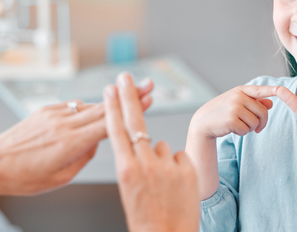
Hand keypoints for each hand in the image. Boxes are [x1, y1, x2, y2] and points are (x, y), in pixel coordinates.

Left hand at [0, 80, 153, 195]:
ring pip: (90, 105)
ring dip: (111, 100)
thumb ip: (84, 157)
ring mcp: (55, 114)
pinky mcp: (46, 110)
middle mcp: (64, 123)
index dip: (131, 110)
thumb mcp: (61, 177)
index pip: (109, 123)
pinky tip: (95, 110)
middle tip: (149, 85)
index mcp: (71, 143)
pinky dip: (87, 108)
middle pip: (105, 107)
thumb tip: (96, 142)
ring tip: (130, 93)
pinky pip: (73, 107)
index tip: (149, 99)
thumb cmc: (24, 177)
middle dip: (129, 95)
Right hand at [105, 73, 198, 231]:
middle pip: (135, 121)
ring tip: (164, 185)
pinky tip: (177, 186)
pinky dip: (179, 168)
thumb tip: (145, 143)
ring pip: (162, 147)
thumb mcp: (130, 189)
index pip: (116, 131)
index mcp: (125, 170)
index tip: (110, 89)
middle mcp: (144, 164)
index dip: (112, 107)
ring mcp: (166, 166)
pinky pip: (180, 157)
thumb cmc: (146, 218)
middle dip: (128, 96)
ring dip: (163, 160)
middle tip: (125, 77)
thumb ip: (134, 163)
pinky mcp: (186, 169)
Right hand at [185, 84, 278, 198]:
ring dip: (250, 128)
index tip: (282, 89)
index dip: (272, 90)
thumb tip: (271, 103)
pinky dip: (242, 133)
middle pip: (263, 111)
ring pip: (256, 122)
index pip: (260, 89)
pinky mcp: (232, 119)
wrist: (203, 122)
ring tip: (239, 126)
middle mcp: (238, 96)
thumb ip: (254, 102)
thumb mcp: (237, 104)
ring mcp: (234, 107)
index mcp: (241, 90)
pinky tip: (233, 129)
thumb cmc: (222, 112)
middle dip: (262, 122)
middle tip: (257, 128)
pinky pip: (247, 130)